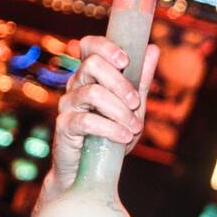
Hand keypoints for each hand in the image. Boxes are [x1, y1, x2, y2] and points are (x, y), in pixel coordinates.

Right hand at [35, 36, 158, 211]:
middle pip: (92, 65)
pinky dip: (111, 128)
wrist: (90, 170)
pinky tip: (125, 137)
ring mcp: (67, 105)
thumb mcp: (132, 105)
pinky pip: (86, 121)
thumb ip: (140, 78)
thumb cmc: (112, 133)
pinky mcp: (64, 126)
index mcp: (91, 75)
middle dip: (120, 83)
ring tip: (135, 128)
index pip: (89, 46)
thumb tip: (152, 48)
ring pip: (93, 93)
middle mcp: (75, 85)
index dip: (106, 47)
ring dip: (120, 111)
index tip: (126, 61)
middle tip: (136, 103)